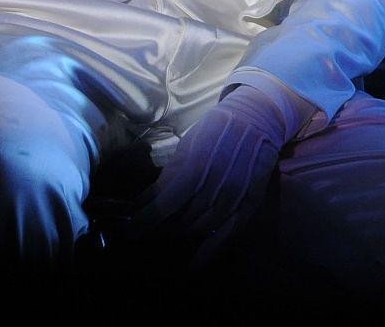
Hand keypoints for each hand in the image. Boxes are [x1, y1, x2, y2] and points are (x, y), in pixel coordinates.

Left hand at [121, 87, 286, 271]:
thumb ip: (169, 175)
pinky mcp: (248, 205)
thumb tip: (146, 201)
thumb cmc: (215, 128)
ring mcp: (232, 199)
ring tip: (169, 232)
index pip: (163, 206)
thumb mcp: (187, 145)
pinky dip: (209, 253)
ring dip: (181, 234)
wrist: (255, 118)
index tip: (130, 231)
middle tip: (151, 228)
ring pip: (199, 229)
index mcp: (194, 169)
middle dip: (161, 227)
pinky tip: (193, 266)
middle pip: (180, 221)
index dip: (144, 221)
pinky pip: (227, 236)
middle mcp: (213, 188)